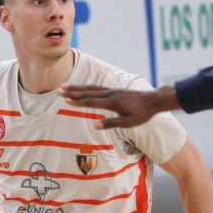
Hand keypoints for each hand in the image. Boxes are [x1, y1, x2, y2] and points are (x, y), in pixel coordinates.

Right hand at [60, 84, 177, 128]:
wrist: (154, 100)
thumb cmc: (142, 114)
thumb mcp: (128, 122)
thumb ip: (111, 123)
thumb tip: (95, 125)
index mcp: (112, 103)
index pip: (91, 102)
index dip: (77, 101)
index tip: (65, 99)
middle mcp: (110, 94)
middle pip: (88, 92)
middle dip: (73, 91)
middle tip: (59, 90)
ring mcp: (112, 91)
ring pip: (91, 88)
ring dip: (78, 88)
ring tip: (65, 86)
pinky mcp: (114, 90)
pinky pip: (97, 87)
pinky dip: (87, 87)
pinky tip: (83, 88)